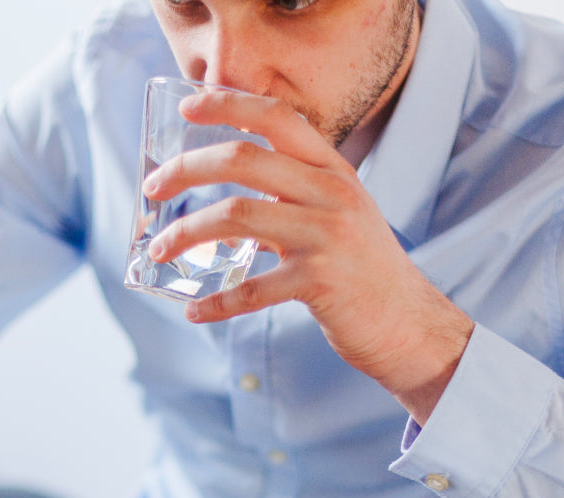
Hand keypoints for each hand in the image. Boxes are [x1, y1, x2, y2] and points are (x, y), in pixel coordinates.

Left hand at [142, 89, 474, 423]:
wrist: (410, 326)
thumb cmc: (365, 272)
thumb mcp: (340, 213)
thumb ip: (296, 191)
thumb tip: (231, 180)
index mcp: (334, 171)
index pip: (278, 117)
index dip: (229, 105)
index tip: (189, 107)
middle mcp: (332, 194)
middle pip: (243, 160)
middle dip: (186, 169)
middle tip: (152, 188)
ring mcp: (327, 237)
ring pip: (236, 216)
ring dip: (185, 232)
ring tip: (159, 250)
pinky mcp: (320, 283)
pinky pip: (252, 289)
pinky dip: (216, 302)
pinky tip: (195, 312)